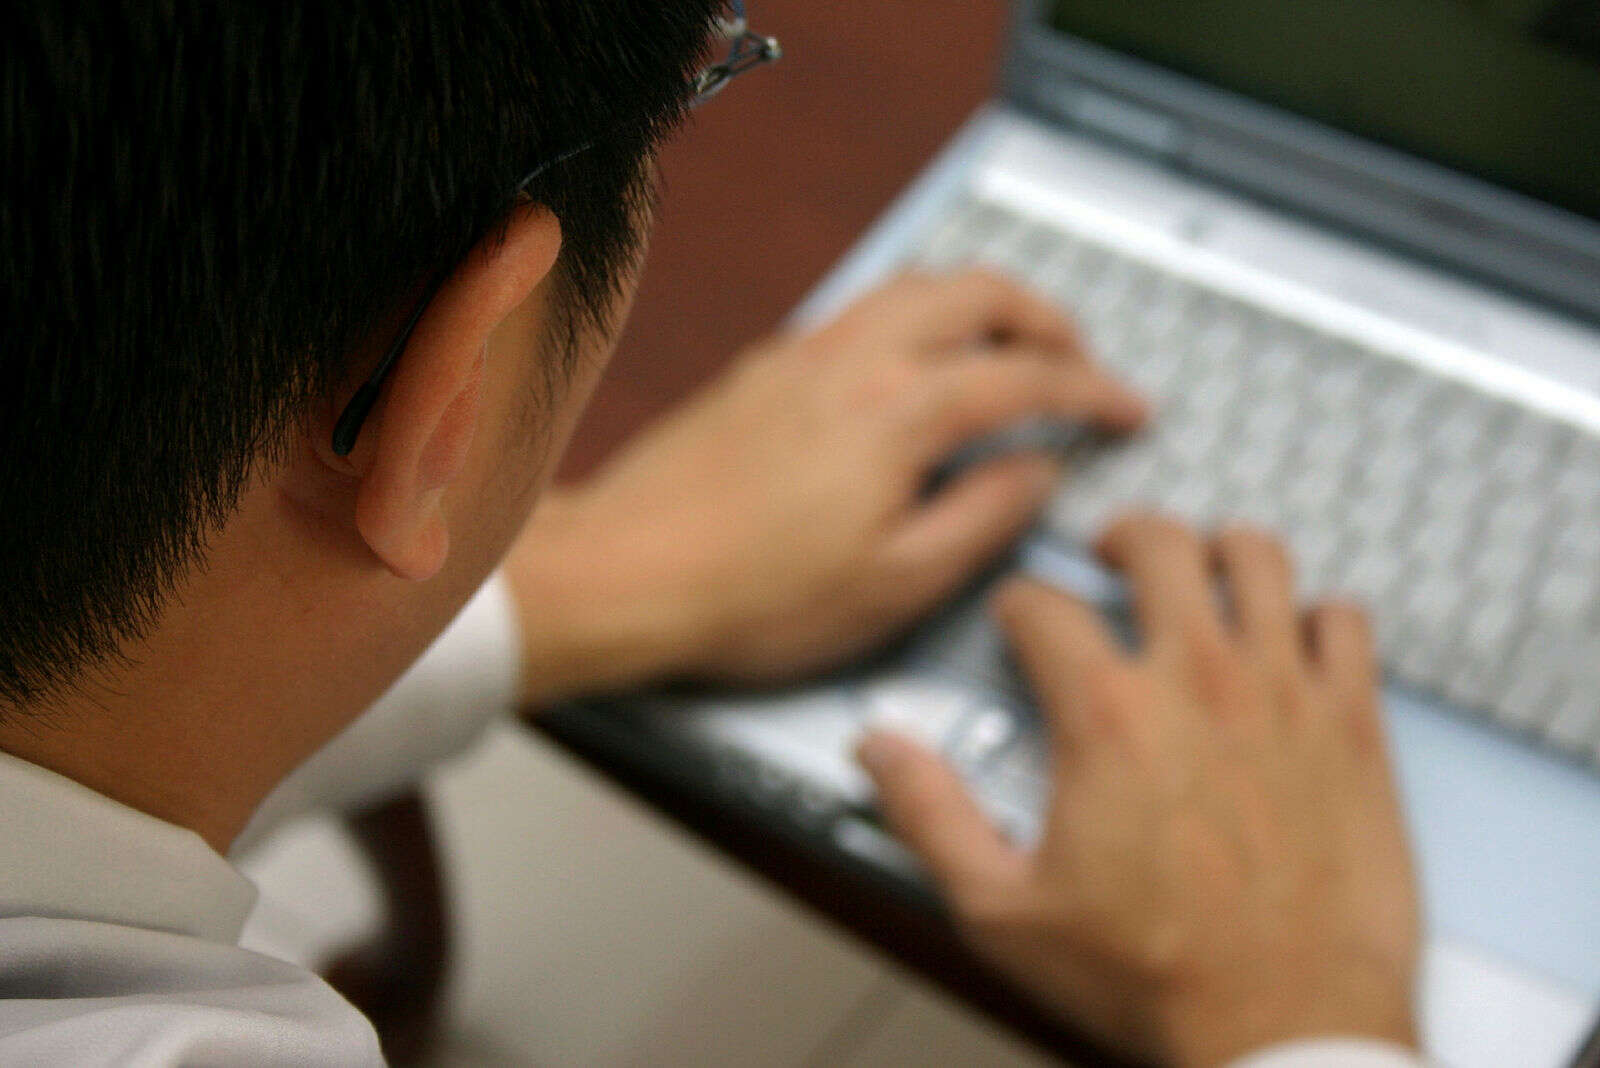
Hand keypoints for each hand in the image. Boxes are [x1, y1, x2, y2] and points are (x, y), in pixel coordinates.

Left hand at [504, 270, 1145, 704]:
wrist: (626, 572)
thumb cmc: (752, 595)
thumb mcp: (896, 582)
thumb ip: (983, 517)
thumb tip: (1037, 470)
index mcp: (899, 410)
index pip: (1026, 374)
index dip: (1093, 390)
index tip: (1128, 408)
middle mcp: (854, 358)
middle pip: (975, 291)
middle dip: (1044, 316)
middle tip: (1079, 360)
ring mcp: (803, 352)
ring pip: (915, 284)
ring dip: (979, 304)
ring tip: (1009, 350)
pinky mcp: (766, 366)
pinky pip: (864, 308)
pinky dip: (918, 316)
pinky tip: (916, 367)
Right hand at [857, 516, 1420, 1066]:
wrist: (1286, 1029)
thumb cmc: (1156, 978)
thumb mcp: (1004, 911)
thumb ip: (931, 817)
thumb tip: (882, 752)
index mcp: (1108, 717)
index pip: (1044, 604)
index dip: (1018, 601)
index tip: (1021, 618)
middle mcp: (1199, 682)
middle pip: (1159, 544)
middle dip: (1123, 537)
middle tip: (1113, 558)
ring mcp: (1285, 694)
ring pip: (1259, 557)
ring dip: (1222, 552)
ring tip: (1204, 572)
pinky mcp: (1354, 725)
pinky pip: (1346, 620)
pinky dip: (1318, 614)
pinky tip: (1296, 639)